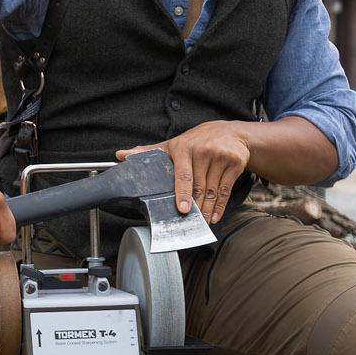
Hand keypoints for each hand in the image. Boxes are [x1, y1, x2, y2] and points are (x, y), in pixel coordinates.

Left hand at [117, 121, 252, 222]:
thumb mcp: (172, 144)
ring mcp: (221, 157)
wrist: (229, 132)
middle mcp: (203, 151)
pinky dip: (220, 205)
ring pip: (212, 191)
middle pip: (199, 187)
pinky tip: (215, 215)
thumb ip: (148, 152)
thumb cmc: (196, 141)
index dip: (182, 193)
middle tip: (190, 222)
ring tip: (202, 222)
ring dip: (207, 210)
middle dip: (195, 208)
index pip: (182, 175)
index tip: (181, 209)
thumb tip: (120, 155)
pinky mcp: (235, 163)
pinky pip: (226, 189)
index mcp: (184, 148)